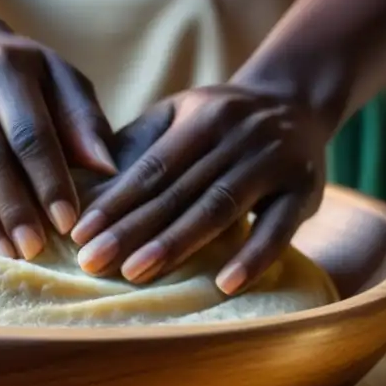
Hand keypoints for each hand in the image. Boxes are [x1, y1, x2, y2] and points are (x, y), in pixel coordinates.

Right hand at [0, 25, 115, 260]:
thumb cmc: (19, 76)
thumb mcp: (58, 79)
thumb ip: (84, 120)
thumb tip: (108, 169)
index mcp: (7, 67)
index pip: (30, 132)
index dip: (49, 180)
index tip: (67, 222)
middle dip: (14, 207)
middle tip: (34, 249)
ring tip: (4, 252)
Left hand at [70, 84, 327, 294]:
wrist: (297, 100)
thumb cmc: (221, 119)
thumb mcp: (180, 113)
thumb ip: (140, 144)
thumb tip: (86, 188)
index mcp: (202, 117)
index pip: (151, 167)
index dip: (115, 202)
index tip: (80, 234)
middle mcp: (238, 136)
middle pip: (178, 190)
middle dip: (132, 229)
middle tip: (92, 263)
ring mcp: (273, 162)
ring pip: (219, 207)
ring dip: (176, 244)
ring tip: (136, 272)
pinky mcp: (305, 190)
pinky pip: (279, 228)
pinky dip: (253, 257)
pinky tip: (225, 285)